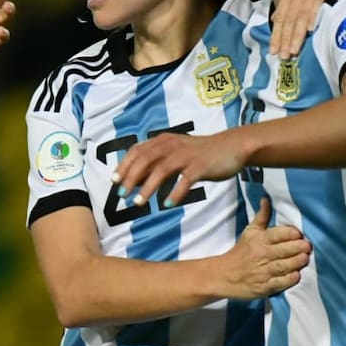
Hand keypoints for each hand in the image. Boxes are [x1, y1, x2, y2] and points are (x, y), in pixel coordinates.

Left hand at [112, 131, 246, 208]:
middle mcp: (172, 145)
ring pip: (162, 170)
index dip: (124, 165)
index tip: (114, 181)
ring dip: (148, 187)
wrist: (231, 147)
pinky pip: (185, 181)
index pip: (137, 151)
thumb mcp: (176, 151)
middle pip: (145, 160)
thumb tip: (135, 178)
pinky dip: (175, 193)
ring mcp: (187, 155)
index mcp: (164, 141)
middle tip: (122, 194)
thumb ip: (157, 161)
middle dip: (131, 178)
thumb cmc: (200, 153)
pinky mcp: (200, 166)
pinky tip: (167, 204)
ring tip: (139, 203)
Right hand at [217, 198, 309, 298]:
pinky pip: (278, 282)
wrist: (223, 275)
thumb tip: (267, 199)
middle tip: (308, 246)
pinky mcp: (263, 287)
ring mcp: (262, 271)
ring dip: (296, 262)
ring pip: (283, 266)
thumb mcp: (250, 232)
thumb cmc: (240, 252)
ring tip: (306, 258)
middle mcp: (261, 254)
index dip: (290, 233)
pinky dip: (288, 279)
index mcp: (259, 239)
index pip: (277, 234)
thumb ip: (262, 216)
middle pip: (283, 250)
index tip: (300, 234)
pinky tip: (297, 275)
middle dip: (297, 247)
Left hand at [270, 0, 345, 58]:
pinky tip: (309, 29)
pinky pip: (318, 1)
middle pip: (288, 16)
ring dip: (296, 33)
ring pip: (300, 12)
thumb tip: (276, 18)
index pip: (281, 13)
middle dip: (283, 37)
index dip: (277, 33)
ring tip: (293, 50)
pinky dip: (312, 15)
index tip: (274, 51)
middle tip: (281, 56)